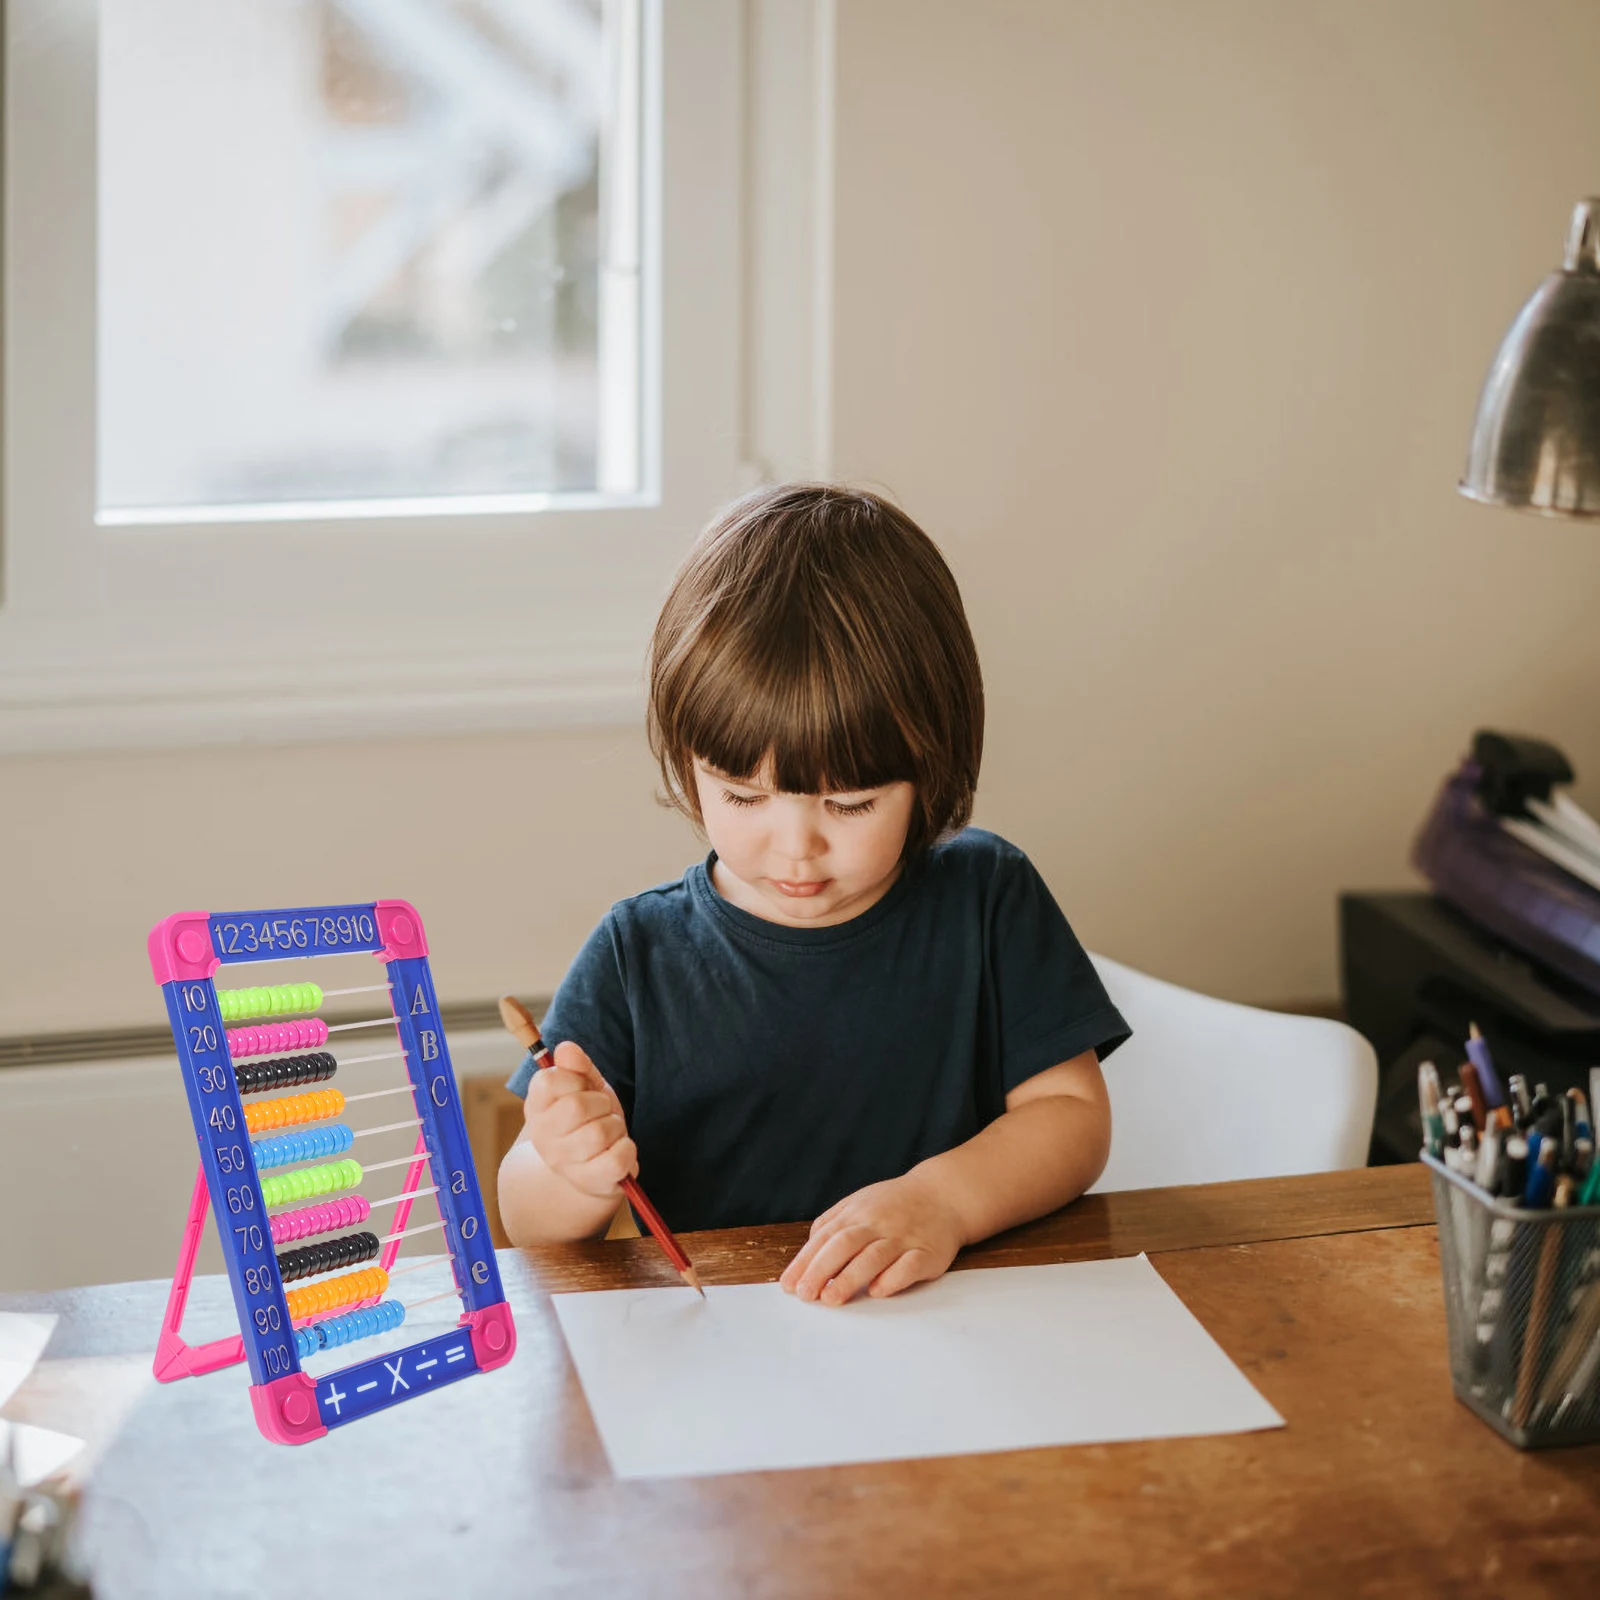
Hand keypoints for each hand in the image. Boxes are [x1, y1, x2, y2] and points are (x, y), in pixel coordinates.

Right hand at [523, 1041, 637, 1199]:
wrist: (589, 1167)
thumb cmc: (588, 1118)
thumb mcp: (584, 1087)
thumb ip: (577, 1066)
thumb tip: (567, 1048)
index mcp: (536, 1107)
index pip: (549, 1081)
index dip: (574, 1078)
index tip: (580, 1087)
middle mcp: (543, 1136)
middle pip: (576, 1107)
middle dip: (599, 1103)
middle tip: (600, 1110)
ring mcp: (564, 1162)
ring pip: (599, 1133)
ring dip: (614, 1126)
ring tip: (609, 1131)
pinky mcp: (589, 1181)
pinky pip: (617, 1159)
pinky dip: (627, 1149)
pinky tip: (619, 1148)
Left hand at [779, 1171, 965, 1305]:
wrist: (944, 1195)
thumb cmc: (895, 1205)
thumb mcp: (860, 1203)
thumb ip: (832, 1223)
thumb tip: (807, 1251)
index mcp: (858, 1213)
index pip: (825, 1238)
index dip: (805, 1261)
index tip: (789, 1285)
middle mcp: (879, 1223)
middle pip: (845, 1245)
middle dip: (821, 1270)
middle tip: (805, 1295)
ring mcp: (904, 1237)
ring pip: (874, 1256)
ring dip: (850, 1278)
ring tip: (830, 1299)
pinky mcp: (928, 1252)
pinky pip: (909, 1266)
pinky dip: (891, 1279)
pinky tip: (876, 1291)